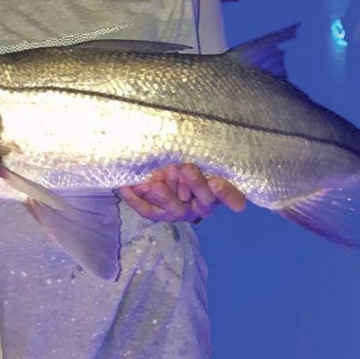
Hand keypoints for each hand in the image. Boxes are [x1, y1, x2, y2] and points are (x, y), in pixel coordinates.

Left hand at [118, 163, 245, 223]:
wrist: (163, 169)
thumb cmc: (189, 158)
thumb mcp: (199, 154)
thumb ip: (202, 155)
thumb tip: (199, 146)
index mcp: (218, 192)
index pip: (232, 197)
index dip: (227, 194)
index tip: (218, 182)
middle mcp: (201, 205)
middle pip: (203, 201)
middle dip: (195, 184)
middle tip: (187, 168)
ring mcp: (180, 211)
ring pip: (175, 209)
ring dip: (166, 195)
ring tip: (156, 181)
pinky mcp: (159, 213)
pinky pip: (148, 209)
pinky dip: (136, 199)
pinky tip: (127, 188)